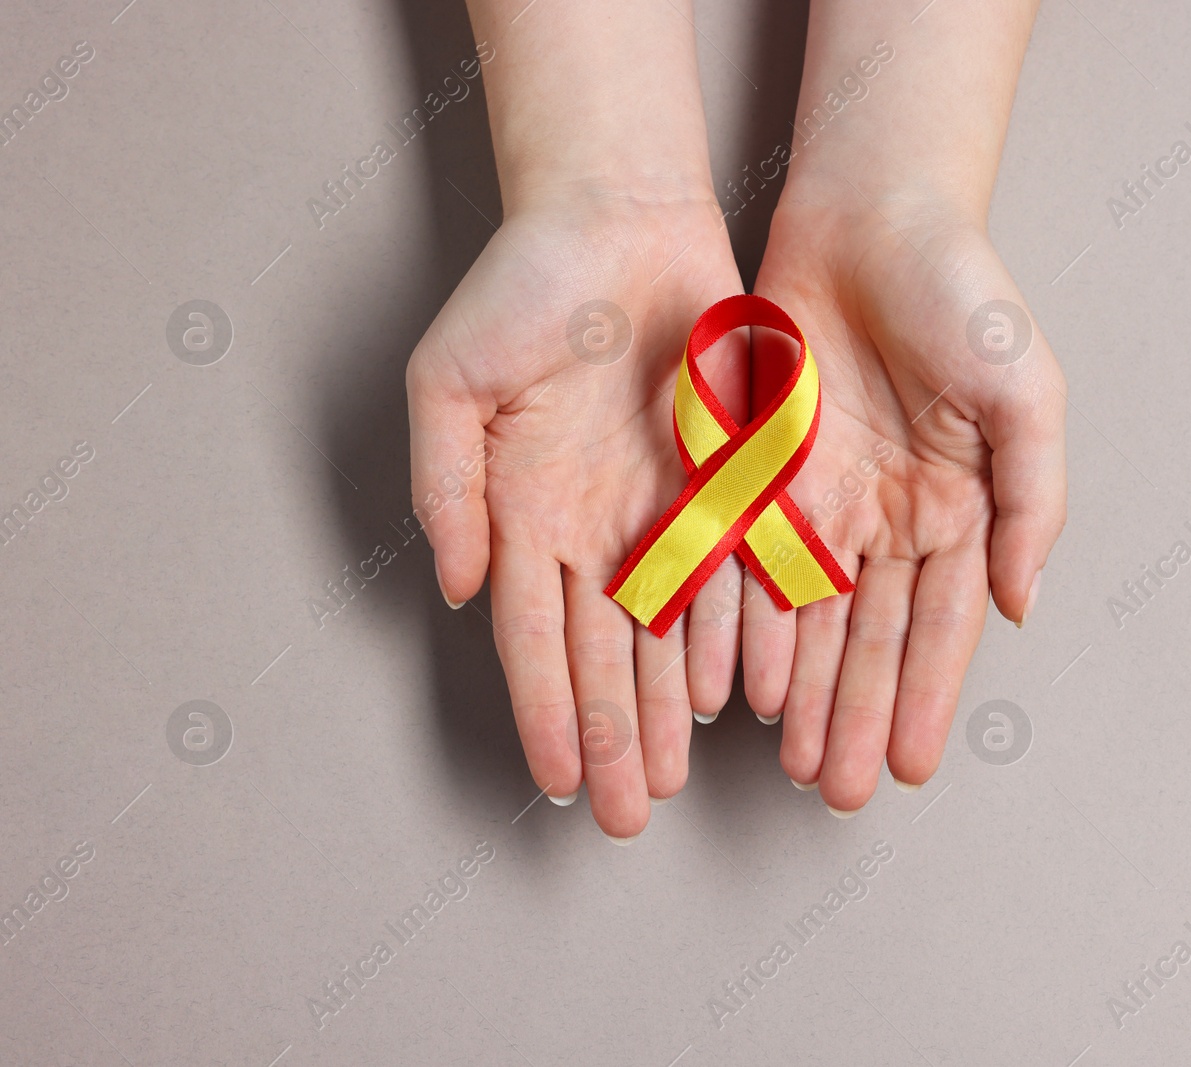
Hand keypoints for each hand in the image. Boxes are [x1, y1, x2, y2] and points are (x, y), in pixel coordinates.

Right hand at [406, 190, 747, 839]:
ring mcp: (659, 508)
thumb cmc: (523, 289)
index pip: (532, 637)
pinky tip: (732, 693)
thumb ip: (447, 488)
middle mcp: (593, 527)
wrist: (618, 219)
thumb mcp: (450, 382)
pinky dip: (730, 633)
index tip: (558, 782)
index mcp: (523, 513)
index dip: (546, 710)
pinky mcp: (723, 479)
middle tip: (624, 815)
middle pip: (603, 655)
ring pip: (667, 631)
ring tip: (671, 777)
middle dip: (613, 736)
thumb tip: (458, 590)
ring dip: (668, 708)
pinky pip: (730, 572)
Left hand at [741, 196, 1066, 812]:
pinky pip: (749, 562)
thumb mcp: (1026, 394)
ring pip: (806, 618)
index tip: (905, 767)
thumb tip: (1022, 606)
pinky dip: (746, 624)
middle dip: (854, 716)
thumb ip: (1033, 502)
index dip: (921, 697)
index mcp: (957, 508)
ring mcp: (823, 499)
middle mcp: (889, 517)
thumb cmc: (963, 293)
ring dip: (800, 691)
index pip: (938, 625)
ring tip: (790, 760)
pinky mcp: (761, 471)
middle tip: (837, 791)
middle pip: (867, 639)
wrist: (871, 214)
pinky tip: (740, 683)